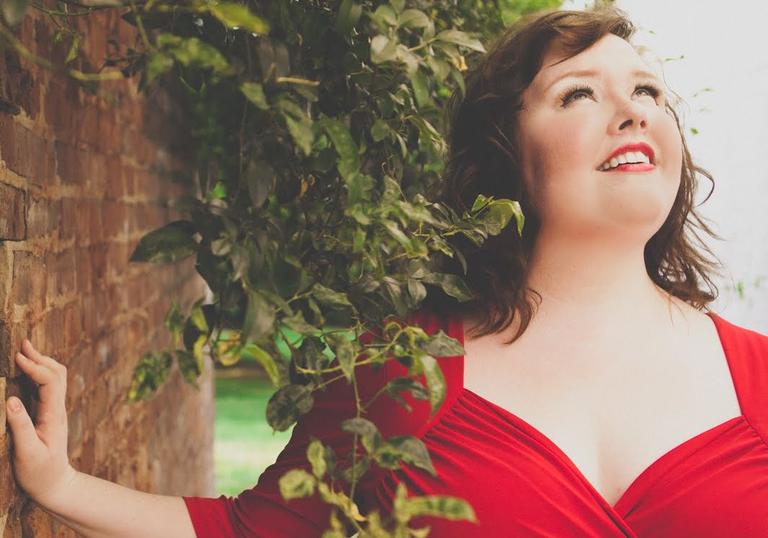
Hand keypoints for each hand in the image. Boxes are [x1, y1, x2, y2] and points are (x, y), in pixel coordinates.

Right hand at [5, 340, 77, 505]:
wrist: (55, 485)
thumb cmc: (40, 473)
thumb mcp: (27, 453)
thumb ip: (20, 427)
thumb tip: (10, 400)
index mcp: (53, 415)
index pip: (50, 382)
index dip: (35, 367)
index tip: (17, 358)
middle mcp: (57, 409)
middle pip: (56, 374)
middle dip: (40, 357)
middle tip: (22, 343)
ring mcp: (54, 410)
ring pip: (55, 378)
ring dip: (41, 362)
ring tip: (25, 350)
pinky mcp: (48, 414)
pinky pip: (47, 388)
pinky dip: (38, 374)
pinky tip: (27, 370)